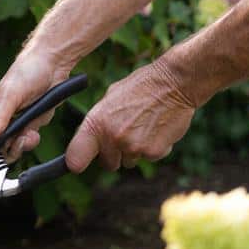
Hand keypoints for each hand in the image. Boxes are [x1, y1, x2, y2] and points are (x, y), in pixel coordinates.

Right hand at [0, 49, 74, 160]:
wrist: (53, 63)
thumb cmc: (26, 72)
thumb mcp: (10, 97)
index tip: (2, 146)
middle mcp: (3, 121)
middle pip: (1, 148)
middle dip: (11, 149)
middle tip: (21, 140)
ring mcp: (19, 123)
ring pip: (16, 147)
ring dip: (23, 145)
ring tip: (30, 135)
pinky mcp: (34, 123)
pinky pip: (30, 140)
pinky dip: (33, 140)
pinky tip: (35, 132)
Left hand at [65, 59, 196, 171]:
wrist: (174, 84)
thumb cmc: (140, 87)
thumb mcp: (110, 99)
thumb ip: (99, 122)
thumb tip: (91, 141)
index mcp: (96, 123)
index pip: (75, 156)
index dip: (77, 162)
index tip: (77, 165)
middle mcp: (112, 138)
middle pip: (108, 163)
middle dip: (115, 155)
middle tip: (125, 135)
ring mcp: (133, 147)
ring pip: (130, 161)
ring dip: (135, 150)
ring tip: (144, 126)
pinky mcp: (154, 152)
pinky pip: (150, 157)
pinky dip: (154, 148)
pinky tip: (158, 128)